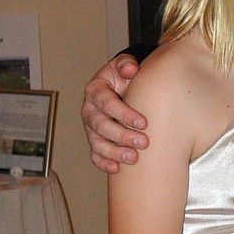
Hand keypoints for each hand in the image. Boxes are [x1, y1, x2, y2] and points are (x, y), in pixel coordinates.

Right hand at [81, 55, 147, 172]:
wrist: (122, 88)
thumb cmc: (125, 77)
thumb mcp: (125, 66)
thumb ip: (127, 64)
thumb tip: (130, 69)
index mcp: (95, 90)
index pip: (107, 103)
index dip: (124, 113)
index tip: (144, 123)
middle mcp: (89, 110)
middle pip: (101, 126)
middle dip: (122, 135)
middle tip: (144, 143)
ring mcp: (90, 128)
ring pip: (97, 143)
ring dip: (114, 152)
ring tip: (133, 158)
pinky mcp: (94, 140)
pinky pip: (94, 154)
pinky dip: (103, 163)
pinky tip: (116, 169)